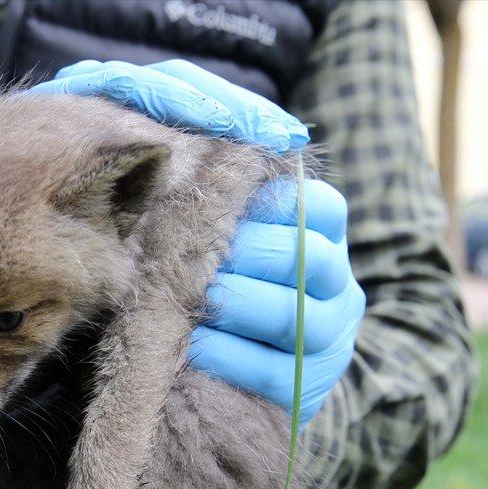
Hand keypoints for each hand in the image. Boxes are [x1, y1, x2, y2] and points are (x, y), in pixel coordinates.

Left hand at [30, 59, 361, 419]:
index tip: (201, 210)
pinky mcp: (311, 381)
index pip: (309, 201)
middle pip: (304, 256)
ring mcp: (330, 329)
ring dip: (237, 309)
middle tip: (183, 261)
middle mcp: (333, 271)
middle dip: (242, 258)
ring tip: (185, 306)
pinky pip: (280, 370)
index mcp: (316, 220)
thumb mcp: (200, 221)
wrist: (215, 364)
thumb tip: (154, 108)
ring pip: (298, 314)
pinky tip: (192, 351)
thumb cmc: (198, 271)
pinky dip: (233, 360)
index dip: (260, 207)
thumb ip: (197, 180)